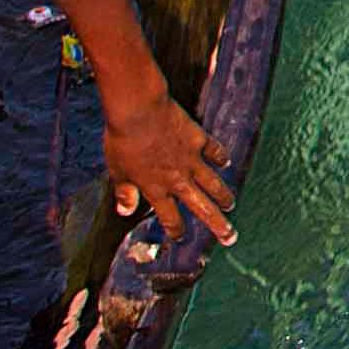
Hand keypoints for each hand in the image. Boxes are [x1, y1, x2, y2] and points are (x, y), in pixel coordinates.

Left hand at [103, 88, 235, 247]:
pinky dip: (221, 157)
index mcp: (157, 189)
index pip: (171, 217)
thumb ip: (125, 192)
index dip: (177, 230)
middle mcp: (178, 179)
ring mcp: (191, 160)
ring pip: (214, 183)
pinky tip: (227, 162)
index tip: (180, 237)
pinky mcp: (198, 139)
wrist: (139, 111)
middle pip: (202, 208)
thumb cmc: (123, 141)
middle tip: (230, 237)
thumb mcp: (117, 171)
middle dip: (217, 225)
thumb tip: (125, 210)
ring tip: (231, 205)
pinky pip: (214, 151)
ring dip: (223, 196)